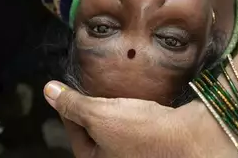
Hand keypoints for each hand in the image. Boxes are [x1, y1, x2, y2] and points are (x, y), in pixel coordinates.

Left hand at [43, 81, 236, 157]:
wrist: (189, 138)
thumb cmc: (141, 132)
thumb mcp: (100, 115)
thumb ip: (73, 104)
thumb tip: (48, 91)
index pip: (73, 131)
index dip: (70, 106)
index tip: (69, 86)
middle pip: (96, 131)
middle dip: (93, 108)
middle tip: (93, 85)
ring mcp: (135, 155)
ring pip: (117, 127)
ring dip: (115, 108)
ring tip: (114, 87)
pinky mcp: (153, 143)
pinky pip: (136, 126)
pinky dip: (134, 111)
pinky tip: (137, 96)